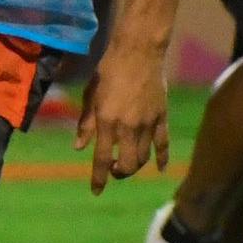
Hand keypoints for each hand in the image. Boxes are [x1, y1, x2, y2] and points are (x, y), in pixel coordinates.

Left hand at [73, 43, 170, 194]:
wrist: (138, 52)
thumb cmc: (108, 70)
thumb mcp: (91, 96)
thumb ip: (86, 124)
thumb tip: (79, 147)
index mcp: (107, 122)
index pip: (102, 159)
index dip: (98, 179)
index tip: (96, 191)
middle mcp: (128, 127)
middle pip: (128, 164)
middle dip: (119, 173)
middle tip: (114, 169)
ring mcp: (147, 123)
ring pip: (144, 157)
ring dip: (135, 166)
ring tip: (127, 162)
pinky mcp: (161, 117)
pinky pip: (163, 143)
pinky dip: (162, 158)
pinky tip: (160, 168)